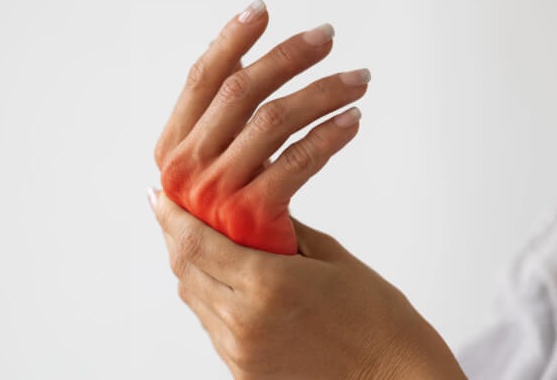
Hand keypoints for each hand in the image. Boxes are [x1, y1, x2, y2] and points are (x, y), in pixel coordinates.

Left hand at [148, 191, 466, 378]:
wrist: (396, 379)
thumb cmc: (377, 320)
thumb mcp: (329, 257)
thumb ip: (279, 230)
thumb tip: (246, 202)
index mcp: (266, 284)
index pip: (194, 241)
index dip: (171, 216)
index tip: (160, 195)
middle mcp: (243, 320)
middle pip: (185, 269)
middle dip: (176, 237)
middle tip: (175, 213)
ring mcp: (239, 351)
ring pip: (193, 297)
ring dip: (191, 268)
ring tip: (201, 243)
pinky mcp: (243, 371)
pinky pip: (211, 325)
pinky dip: (210, 298)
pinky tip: (225, 281)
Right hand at [153, 0, 368, 253]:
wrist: (248, 299)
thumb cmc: (234, 233)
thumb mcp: (212, 176)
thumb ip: (216, 128)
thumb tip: (237, 62)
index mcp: (173, 153)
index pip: (200, 81)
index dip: (230, 41)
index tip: (261, 12)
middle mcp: (186, 171)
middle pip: (239, 91)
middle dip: (286, 56)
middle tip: (325, 36)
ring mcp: (216, 194)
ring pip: (273, 119)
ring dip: (321, 91)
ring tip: (357, 78)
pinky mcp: (252, 216)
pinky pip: (299, 159)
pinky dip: (330, 134)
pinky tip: (352, 120)